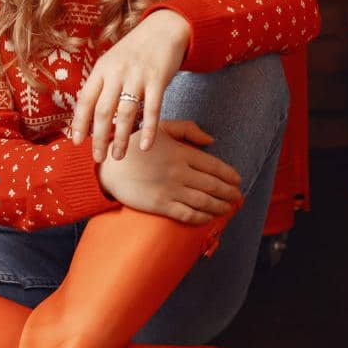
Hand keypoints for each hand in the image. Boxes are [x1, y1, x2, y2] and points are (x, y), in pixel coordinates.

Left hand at [69, 9, 192, 160]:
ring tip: (118, 156)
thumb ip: (102, 85)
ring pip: (126, 113)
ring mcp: (138, 76)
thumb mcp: (112, 62)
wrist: (164, 29)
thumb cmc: (135, 51)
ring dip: (121, 138)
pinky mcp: (158, 79)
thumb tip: (89, 116)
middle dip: (99, 138)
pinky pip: (152, 109)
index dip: (79, 122)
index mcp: (102, 68)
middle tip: (98, 158)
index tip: (76, 142)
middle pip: (103, 110)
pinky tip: (145, 146)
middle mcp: (117, 72)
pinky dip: (148, 130)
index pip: (85, 99)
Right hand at [94, 118, 243, 224]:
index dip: (230, 175)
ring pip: (204, 201)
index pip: (214, 166)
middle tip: (238, 197)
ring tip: (228, 208)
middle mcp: (179, 172)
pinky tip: (208, 218)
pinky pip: (187, 214)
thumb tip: (211, 141)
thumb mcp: (161, 128)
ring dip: (220, 206)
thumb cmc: (136, 146)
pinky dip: (202, 218)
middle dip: (229, 193)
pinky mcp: (160, 205)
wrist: (109, 167)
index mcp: (181, 153)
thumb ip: (187, 129)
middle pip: (213, 185)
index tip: (238, 180)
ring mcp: (170, 190)